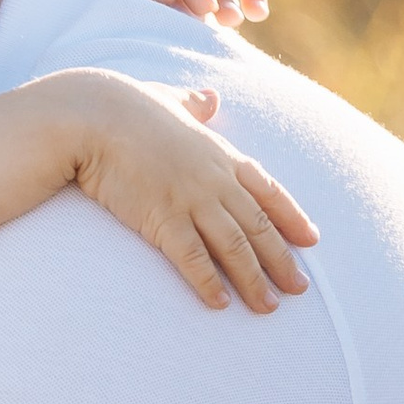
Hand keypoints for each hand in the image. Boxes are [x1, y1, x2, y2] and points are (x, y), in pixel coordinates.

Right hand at [61, 74, 318, 313]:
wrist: (91, 116)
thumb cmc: (125, 106)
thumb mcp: (168, 100)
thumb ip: (193, 104)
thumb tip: (210, 96)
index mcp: (218, 153)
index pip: (267, 190)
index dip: (292, 217)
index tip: (311, 240)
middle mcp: (213, 179)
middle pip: (257, 226)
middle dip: (281, 259)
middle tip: (300, 289)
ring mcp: (190, 199)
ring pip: (233, 246)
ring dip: (253, 279)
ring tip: (268, 306)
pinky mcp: (162, 217)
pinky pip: (192, 257)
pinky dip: (208, 281)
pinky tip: (220, 303)